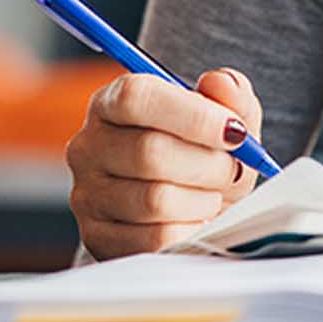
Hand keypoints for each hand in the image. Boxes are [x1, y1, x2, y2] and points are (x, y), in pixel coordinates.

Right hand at [66, 67, 263, 259]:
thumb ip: (230, 94)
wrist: (191, 207)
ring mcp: (87, 195)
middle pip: (149, 152)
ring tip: (213, 194)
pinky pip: (154, 239)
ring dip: (202, 199)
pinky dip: (190, 230)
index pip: (136, 98)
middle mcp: (89, 146)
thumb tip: (220, 82)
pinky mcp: (98, 237)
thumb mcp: (227, 119)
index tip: (235, 131)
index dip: (192, 115)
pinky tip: (197, 219)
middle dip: (208, 164)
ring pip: (154, 199)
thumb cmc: (204, 155)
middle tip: (232, 169)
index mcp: (112, 103)